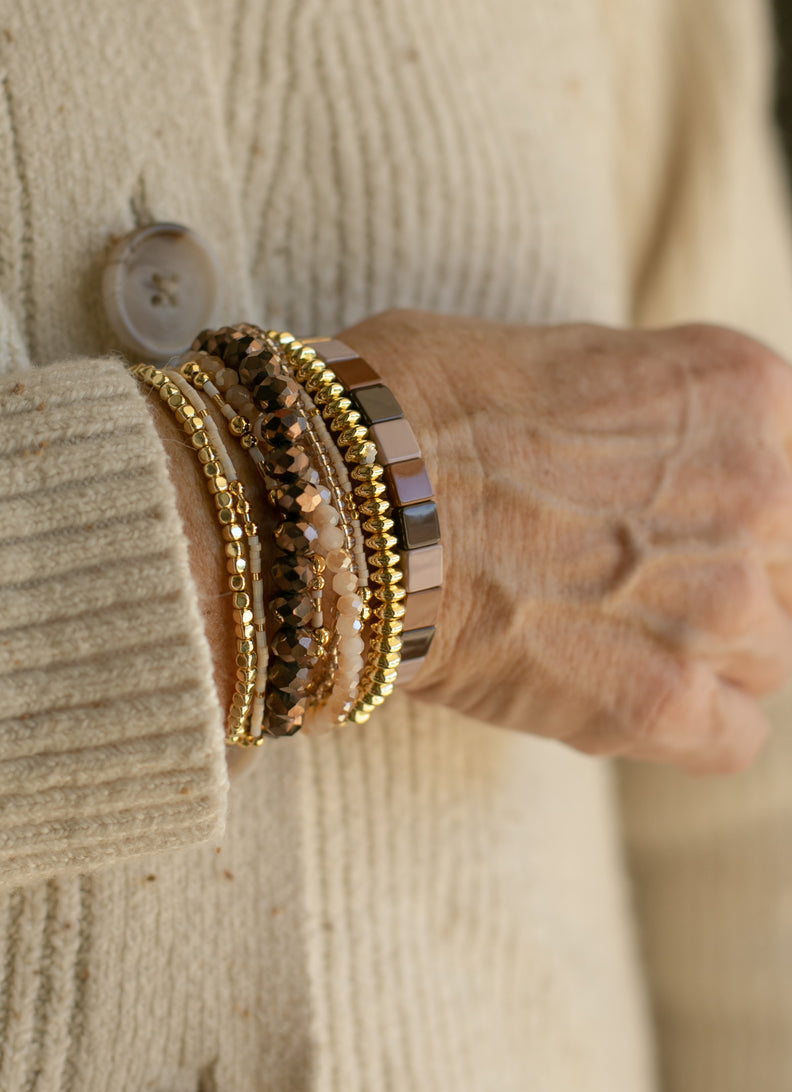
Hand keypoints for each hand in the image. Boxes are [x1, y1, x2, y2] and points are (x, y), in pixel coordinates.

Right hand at [342, 310, 791, 772]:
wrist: (343, 498)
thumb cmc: (417, 406)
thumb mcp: (570, 353)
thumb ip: (652, 407)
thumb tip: (658, 449)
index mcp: (741, 389)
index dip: (741, 499)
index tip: (688, 516)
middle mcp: (760, 491)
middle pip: (791, 564)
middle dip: (727, 573)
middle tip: (633, 576)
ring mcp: (720, 603)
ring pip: (775, 653)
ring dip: (709, 650)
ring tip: (615, 635)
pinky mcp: (663, 702)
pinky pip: (740, 738)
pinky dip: (692, 726)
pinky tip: (624, 695)